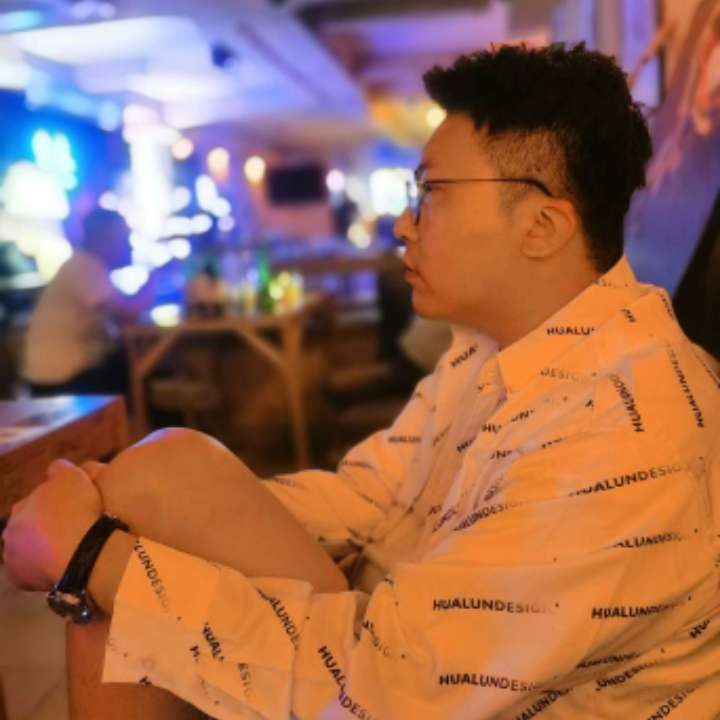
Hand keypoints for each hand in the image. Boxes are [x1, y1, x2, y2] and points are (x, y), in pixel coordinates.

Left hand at [2, 460, 101, 590]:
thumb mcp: (72, 476)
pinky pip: (31, 573)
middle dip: (43, 527)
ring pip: (27, 551)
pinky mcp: (20, 581)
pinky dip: (42, 568)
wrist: (83, 552)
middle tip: (69, 529)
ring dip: (41, 549)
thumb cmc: (77, 511)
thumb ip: (59, 469)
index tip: (72, 508)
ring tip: (67, 549)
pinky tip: (60, 564)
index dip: (54, 504)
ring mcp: (12, 559)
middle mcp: (9, 532)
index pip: (34, 502)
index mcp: (20, 507)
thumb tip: (54, 469)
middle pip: (28, 527)